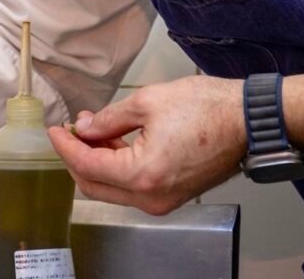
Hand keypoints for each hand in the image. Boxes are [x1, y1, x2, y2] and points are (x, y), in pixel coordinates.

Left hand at [48, 75, 246, 214]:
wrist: (249, 121)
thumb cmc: (206, 108)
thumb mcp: (148, 102)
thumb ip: (109, 118)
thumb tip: (84, 128)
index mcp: (142, 174)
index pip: (87, 165)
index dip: (65, 146)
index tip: (54, 129)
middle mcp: (150, 197)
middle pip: (94, 184)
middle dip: (77, 156)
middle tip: (71, 129)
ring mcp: (163, 201)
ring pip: (113, 187)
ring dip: (98, 160)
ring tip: (93, 127)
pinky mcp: (173, 195)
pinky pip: (133, 187)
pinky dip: (118, 167)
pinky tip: (115, 140)